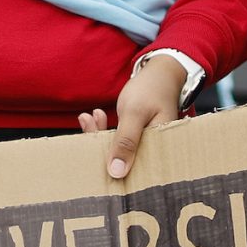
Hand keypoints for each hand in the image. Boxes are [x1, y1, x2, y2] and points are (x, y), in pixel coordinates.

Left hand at [80, 54, 186, 180]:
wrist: (160, 73)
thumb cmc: (152, 89)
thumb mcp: (135, 114)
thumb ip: (126, 142)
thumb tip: (117, 173)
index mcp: (159, 151)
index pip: (134, 170)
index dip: (113, 170)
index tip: (92, 161)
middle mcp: (152, 152)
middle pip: (122, 161)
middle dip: (100, 149)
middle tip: (86, 128)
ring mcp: (142, 144)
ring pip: (115, 149)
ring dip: (98, 135)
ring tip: (87, 118)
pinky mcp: (134, 136)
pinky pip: (115, 138)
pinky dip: (103, 128)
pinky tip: (95, 115)